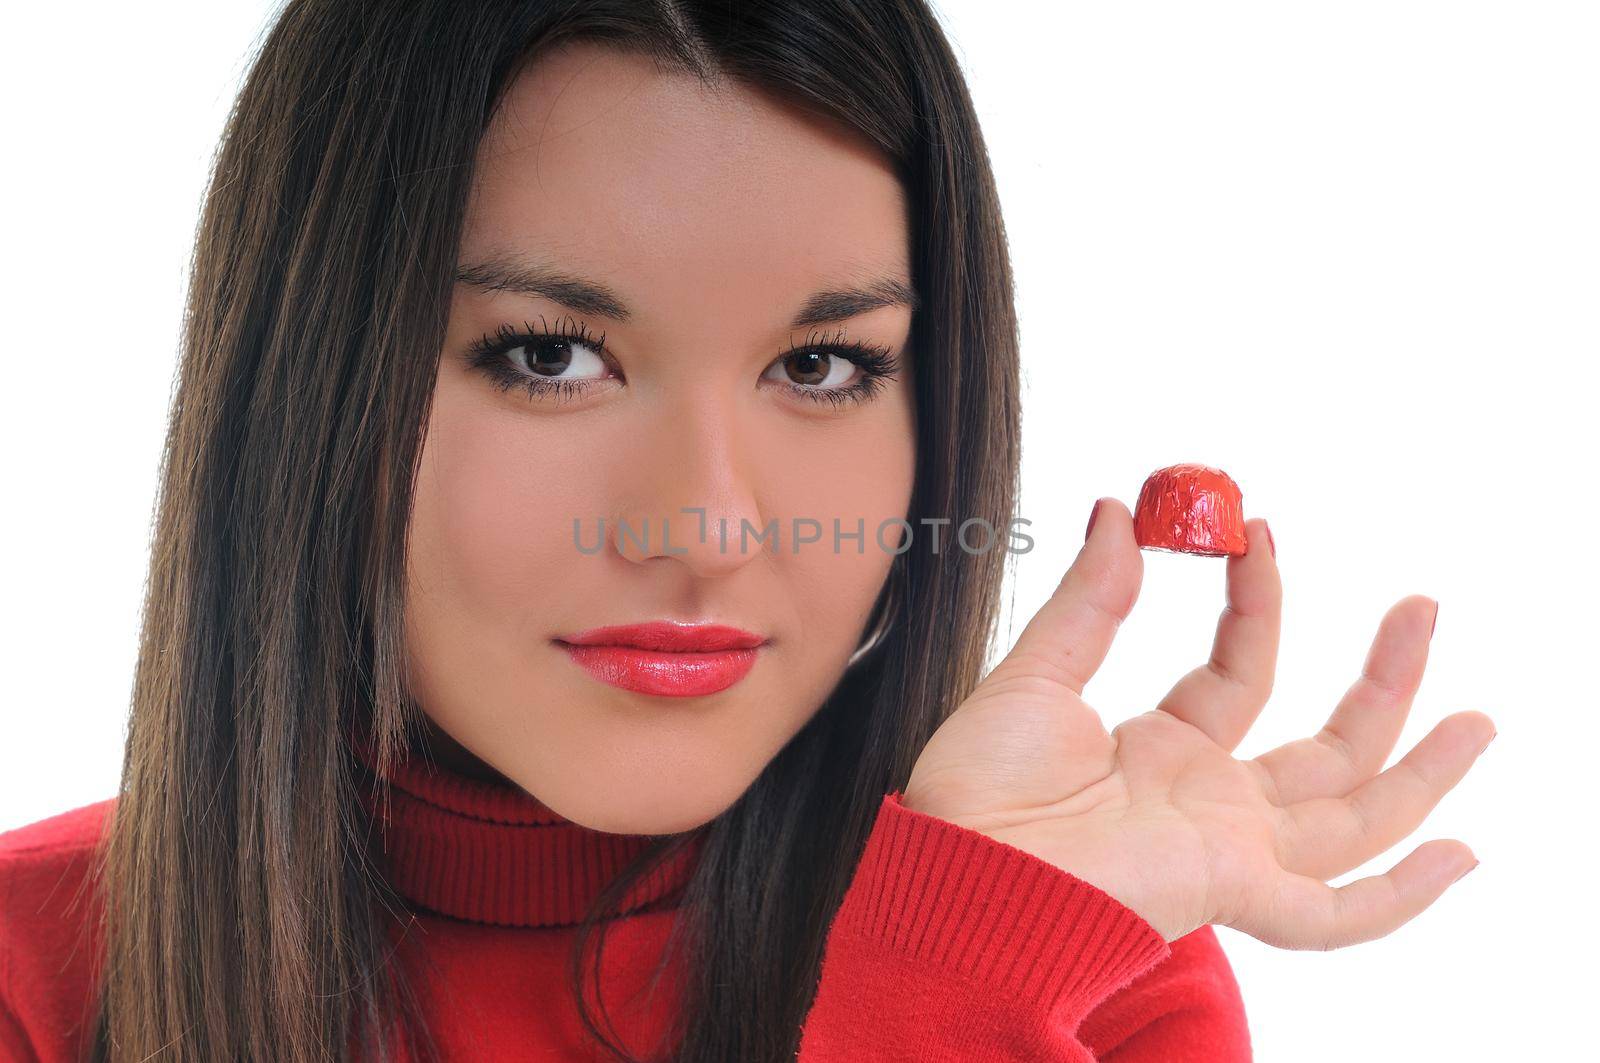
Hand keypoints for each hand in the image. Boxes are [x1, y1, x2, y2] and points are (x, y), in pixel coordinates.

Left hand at [901, 498, 1493, 947]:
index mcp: (1160, 751)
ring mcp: (1229, 849)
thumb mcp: (1035, 675)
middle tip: (1422, 608)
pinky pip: (1334, 912)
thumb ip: (1091, 601)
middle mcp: (1207, 801)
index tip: (1255, 530)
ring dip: (1421, 770)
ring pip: (1352, 817)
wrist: (956, 869)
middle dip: (1382, 682)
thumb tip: (1118, 510)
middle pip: (1324, 745)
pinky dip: (1399, 895)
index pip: (1240, 672)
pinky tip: (1459, 854)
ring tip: (1478, 719)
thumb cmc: (976, 789)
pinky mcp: (1233, 891)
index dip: (1258, 601)